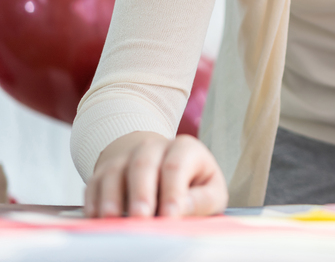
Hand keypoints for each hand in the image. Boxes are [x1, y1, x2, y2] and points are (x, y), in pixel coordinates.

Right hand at [85, 131, 227, 217]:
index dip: (172, 191)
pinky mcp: (104, 172)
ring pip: (115, 171)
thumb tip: (181, 210)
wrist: (161, 165)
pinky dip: (94, 200)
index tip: (170, 215)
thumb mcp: (209, 190)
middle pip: (143, 164)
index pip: (176, 166)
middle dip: (142, 192)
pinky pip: (94, 183)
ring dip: (112, 196)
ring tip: (113, 217)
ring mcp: (126, 157)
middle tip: (141, 217)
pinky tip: (97, 217)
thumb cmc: (191, 183)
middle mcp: (153, 148)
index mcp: (185, 149)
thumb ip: (202, 200)